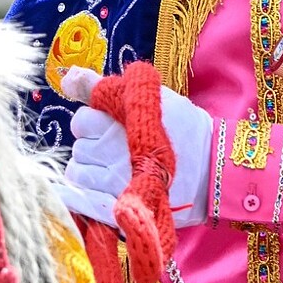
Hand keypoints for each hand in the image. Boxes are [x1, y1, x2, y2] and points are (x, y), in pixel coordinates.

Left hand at [58, 69, 212, 228]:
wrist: (214, 171)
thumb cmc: (185, 130)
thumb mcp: (152, 98)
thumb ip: (105, 87)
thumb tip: (68, 76)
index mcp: (116, 122)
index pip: (82, 120)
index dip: (96, 122)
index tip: (113, 128)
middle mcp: (110, 150)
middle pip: (78, 147)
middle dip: (93, 146)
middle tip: (118, 150)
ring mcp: (111, 181)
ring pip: (77, 173)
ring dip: (90, 171)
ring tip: (114, 170)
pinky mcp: (116, 206)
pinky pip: (83, 200)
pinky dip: (89, 195)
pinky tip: (107, 189)